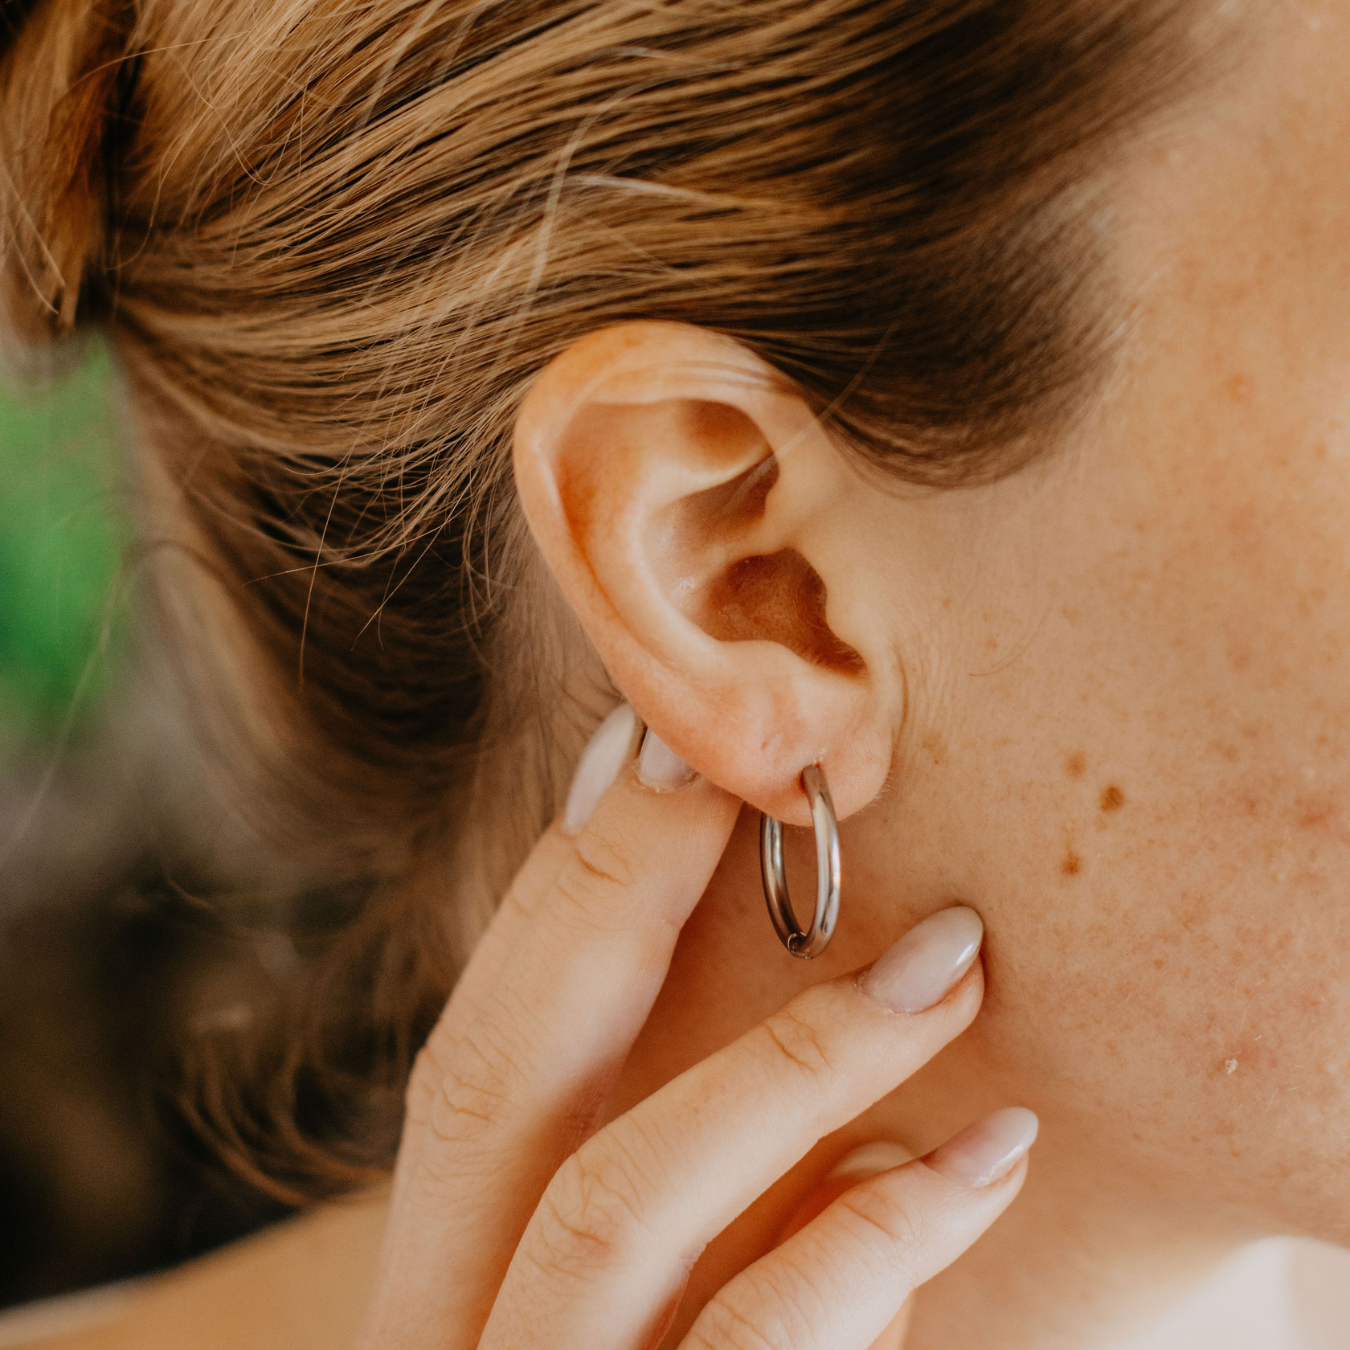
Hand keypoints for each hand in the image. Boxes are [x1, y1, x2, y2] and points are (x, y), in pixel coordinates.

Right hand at [357, 704, 1035, 1349]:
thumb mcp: (627, 1268)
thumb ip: (657, 1122)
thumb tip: (758, 912)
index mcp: (447, 1262)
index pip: (485, 1028)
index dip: (559, 875)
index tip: (654, 738)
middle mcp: (451, 1328)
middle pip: (499, 1081)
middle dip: (617, 898)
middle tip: (765, 767)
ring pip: (614, 1215)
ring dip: (784, 1065)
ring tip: (949, 960)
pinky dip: (853, 1255)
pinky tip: (962, 1171)